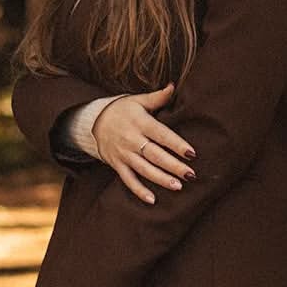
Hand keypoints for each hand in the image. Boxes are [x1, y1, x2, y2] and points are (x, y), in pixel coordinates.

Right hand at [91, 83, 196, 204]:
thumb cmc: (123, 110)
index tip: (192, 153)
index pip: (161, 134)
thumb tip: (174, 86)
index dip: (176, 144)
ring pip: (144, 169)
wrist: (95, 121)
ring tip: (178, 187)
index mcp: (139, 122)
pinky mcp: (117, 164)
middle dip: (173, 165)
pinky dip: (139, 190)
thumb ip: (157, 97)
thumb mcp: (138, 101)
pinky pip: (128, 180)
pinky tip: (152, 200)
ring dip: (160, 179)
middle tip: (191, 174)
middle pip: (155, 154)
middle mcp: (131, 139)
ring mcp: (123, 153)